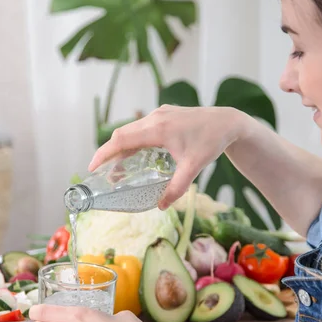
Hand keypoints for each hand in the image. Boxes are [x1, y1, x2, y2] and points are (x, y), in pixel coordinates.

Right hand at [88, 105, 248, 209]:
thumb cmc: (211, 142)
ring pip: (132, 130)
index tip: (92, 168)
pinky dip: (134, 141)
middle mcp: (155, 118)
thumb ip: (177, 188)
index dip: (104, 153)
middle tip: (102, 174)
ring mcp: (160, 114)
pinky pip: (142, 127)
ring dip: (122, 147)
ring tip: (117, 168)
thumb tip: (162, 206)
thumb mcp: (193, 168)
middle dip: (109, 153)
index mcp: (158, 129)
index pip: (121, 140)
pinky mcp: (166, 115)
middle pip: (122, 135)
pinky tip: (137, 155)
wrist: (228, 122)